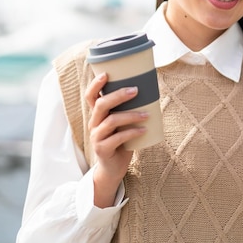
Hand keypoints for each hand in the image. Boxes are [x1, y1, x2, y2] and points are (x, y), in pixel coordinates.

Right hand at [85, 72, 147, 206]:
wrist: (113, 169)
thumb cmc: (122, 141)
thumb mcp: (123, 124)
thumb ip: (130, 110)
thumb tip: (151, 92)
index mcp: (97, 115)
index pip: (90, 96)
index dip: (95, 84)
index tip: (106, 73)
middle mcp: (94, 124)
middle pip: (101, 104)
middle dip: (118, 95)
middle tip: (135, 90)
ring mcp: (97, 137)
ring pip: (111, 121)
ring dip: (131, 115)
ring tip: (147, 114)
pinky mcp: (103, 149)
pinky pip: (118, 138)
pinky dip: (132, 132)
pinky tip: (144, 130)